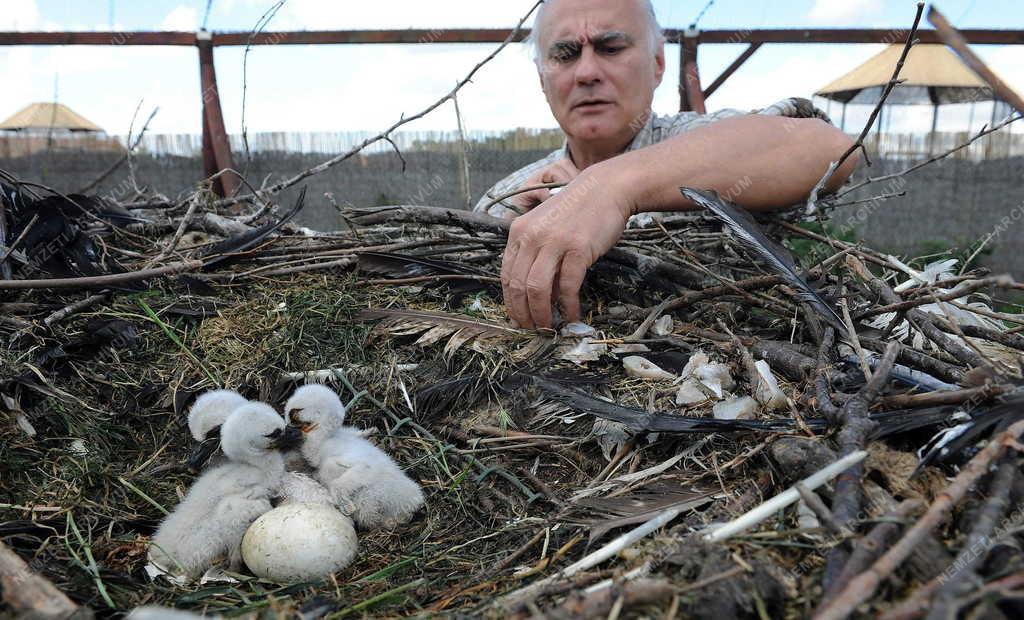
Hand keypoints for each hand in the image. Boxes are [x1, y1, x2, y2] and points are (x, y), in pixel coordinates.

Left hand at [501, 165, 633, 328]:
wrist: (606, 189)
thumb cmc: (578, 210)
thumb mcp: (546, 226)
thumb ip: (536, 254)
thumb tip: (536, 293)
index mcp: (519, 232)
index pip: (506, 275)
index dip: (510, 302)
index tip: (517, 318)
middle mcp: (532, 237)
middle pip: (518, 286)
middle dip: (523, 314)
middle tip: (532, 329)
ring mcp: (554, 242)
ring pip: (537, 289)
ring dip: (542, 314)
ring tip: (549, 328)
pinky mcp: (577, 249)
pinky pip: (567, 287)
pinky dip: (569, 306)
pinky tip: (573, 316)